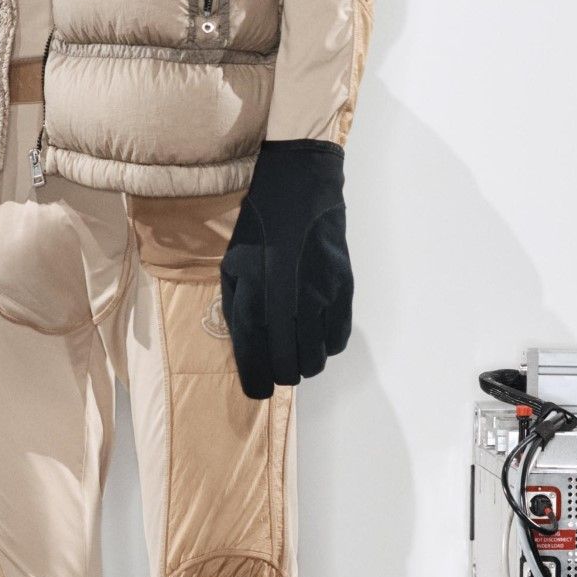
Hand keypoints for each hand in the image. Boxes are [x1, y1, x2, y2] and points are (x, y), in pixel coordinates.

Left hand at [220, 140, 353, 399]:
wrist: (299, 188)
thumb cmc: (256, 228)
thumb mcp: (232, 267)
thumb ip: (237, 311)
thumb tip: (249, 353)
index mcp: (253, 296)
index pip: (257, 361)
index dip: (256, 383)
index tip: (257, 388)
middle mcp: (289, 302)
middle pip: (290, 369)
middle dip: (280, 372)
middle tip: (276, 362)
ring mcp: (320, 296)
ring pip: (318, 360)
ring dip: (305, 361)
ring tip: (295, 345)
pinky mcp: (344, 289)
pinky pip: (339, 340)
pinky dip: (327, 345)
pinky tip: (316, 330)